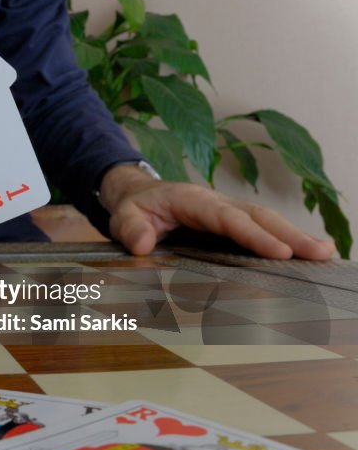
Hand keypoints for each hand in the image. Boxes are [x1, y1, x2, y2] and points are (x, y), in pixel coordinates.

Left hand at [98, 164, 335, 259]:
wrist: (138, 195)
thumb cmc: (135, 206)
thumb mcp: (124, 215)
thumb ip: (130, 228)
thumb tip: (142, 244)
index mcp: (193, 200)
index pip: (227, 218)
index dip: (254, 235)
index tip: (279, 252)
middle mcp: (217, 203)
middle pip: (257, 216)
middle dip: (289, 234)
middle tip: (320, 254)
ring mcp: (227, 211)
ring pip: (265, 221)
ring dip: (295, 237)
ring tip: (325, 255)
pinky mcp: (232, 221)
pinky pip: (261, 228)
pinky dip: (286, 239)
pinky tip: (310, 253)